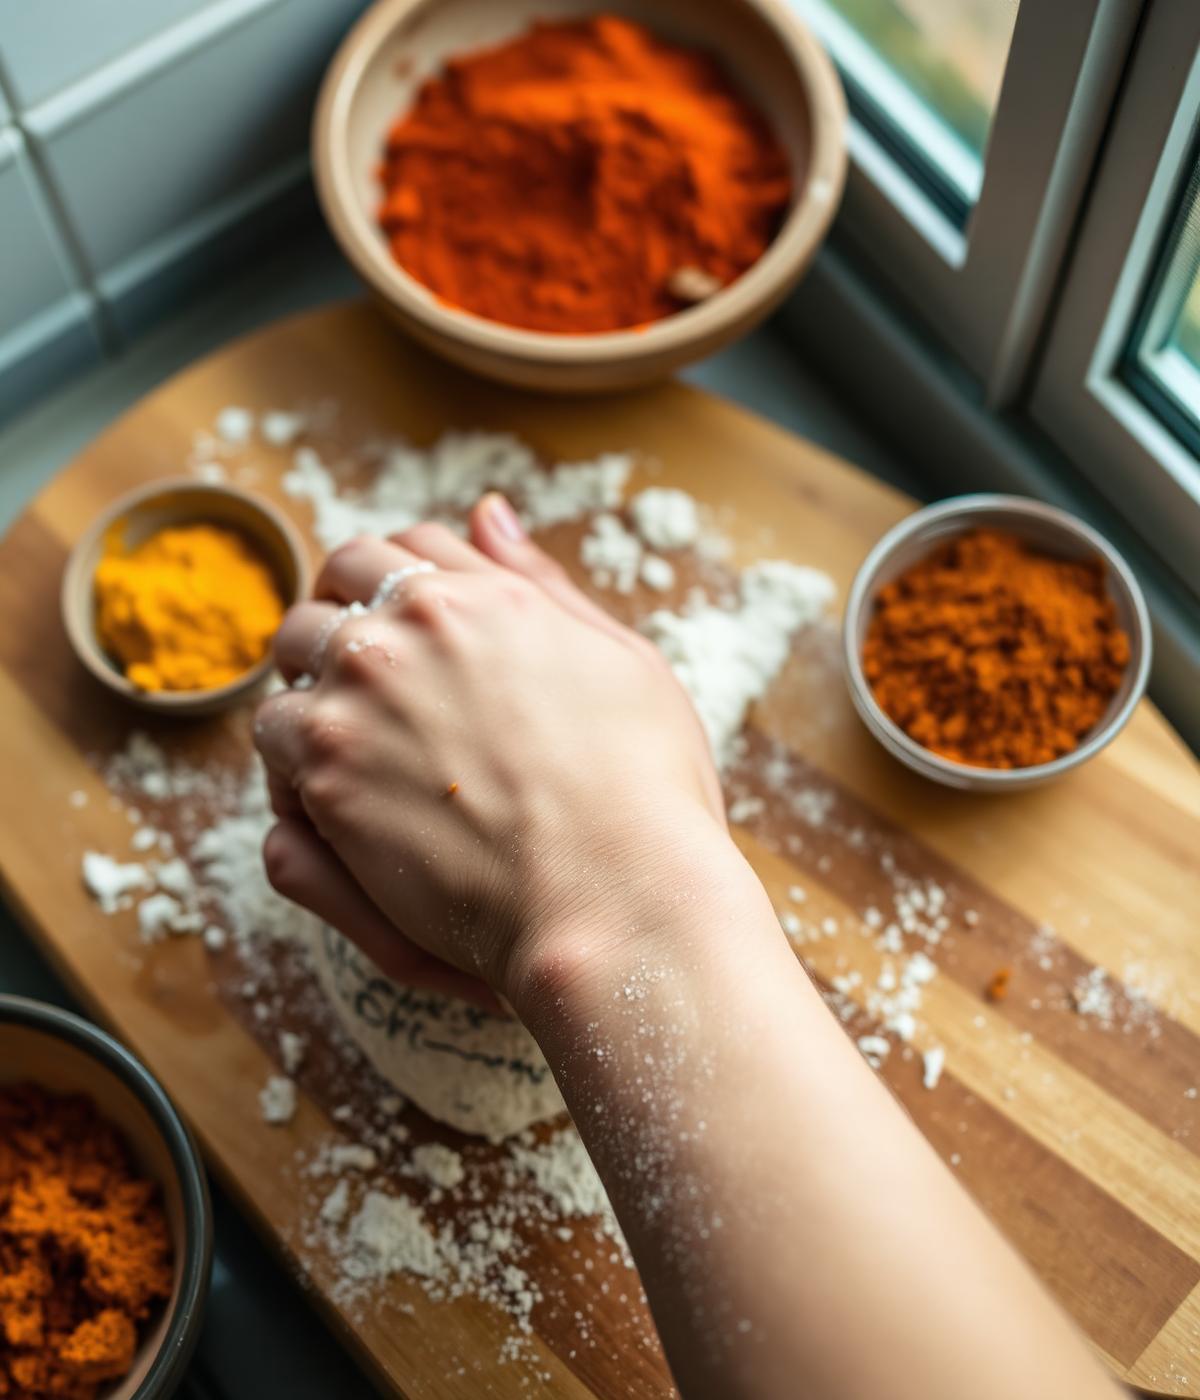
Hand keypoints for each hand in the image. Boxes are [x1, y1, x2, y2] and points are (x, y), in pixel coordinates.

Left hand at [253, 493, 729, 1008]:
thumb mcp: (620, 657)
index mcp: (487, 595)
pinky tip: (334, 787)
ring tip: (348, 737)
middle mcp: (415, 627)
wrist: (618, 892)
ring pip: (291, 654)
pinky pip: (274, 733)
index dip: (395, 581)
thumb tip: (487, 509)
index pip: (404, 546)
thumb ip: (540, 580)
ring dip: (312, 682)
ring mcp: (362, 695)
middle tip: (363, 679)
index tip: (399, 621)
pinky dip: (293, 753)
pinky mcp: (328, 771)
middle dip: (340, 618)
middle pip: (333, 583)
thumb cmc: (644, 786)